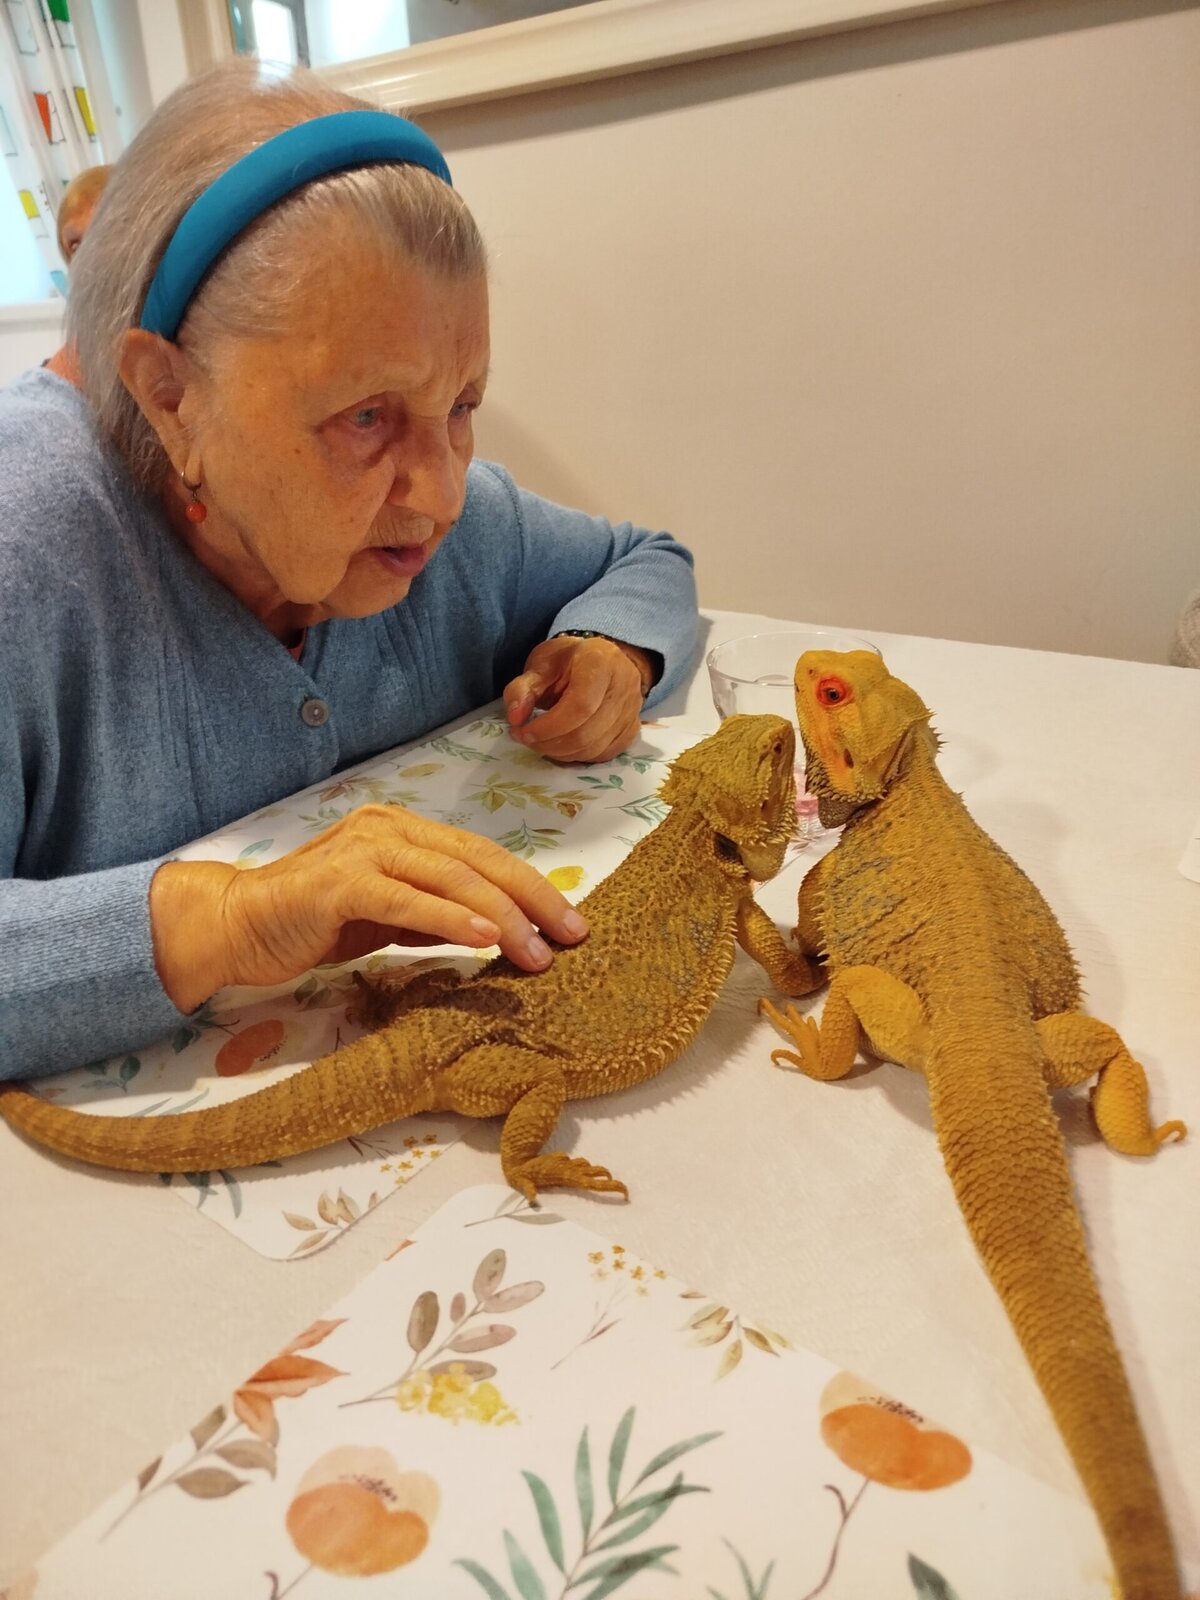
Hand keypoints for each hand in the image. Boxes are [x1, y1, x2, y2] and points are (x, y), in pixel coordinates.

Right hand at [149, 804, 589, 1013]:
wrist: (235, 926)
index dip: (531, 887)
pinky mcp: (340, 882)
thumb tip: (494, 931)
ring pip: (451, 876)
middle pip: (479, 860)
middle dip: (533, 899)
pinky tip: (487, 939)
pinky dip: (452, 918)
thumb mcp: (388, 918)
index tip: (570, 923)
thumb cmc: (311, 923)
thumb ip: (435, 916)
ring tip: (537, 951)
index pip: (482, 856)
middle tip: (573, 936)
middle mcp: (387, 828)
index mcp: (402, 831)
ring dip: (502, 916)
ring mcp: (363, 850)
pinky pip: (408, 900)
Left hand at [503, 634, 653, 762]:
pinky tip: (560, 746)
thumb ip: (523, 688)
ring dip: (560, 753)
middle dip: (550, 744)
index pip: (580, 706)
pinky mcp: (631, 731)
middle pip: (587, 733)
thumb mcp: (541, 664)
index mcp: (601, 662)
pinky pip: (603, 755)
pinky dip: (576, 756)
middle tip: (525, 739)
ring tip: (539, 742)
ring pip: (594, 748)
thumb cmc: (568, 660)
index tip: (523, 731)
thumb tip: (515, 717)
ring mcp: (631, 712)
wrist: (602, 660)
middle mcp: (624, 687)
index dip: (549, 727)